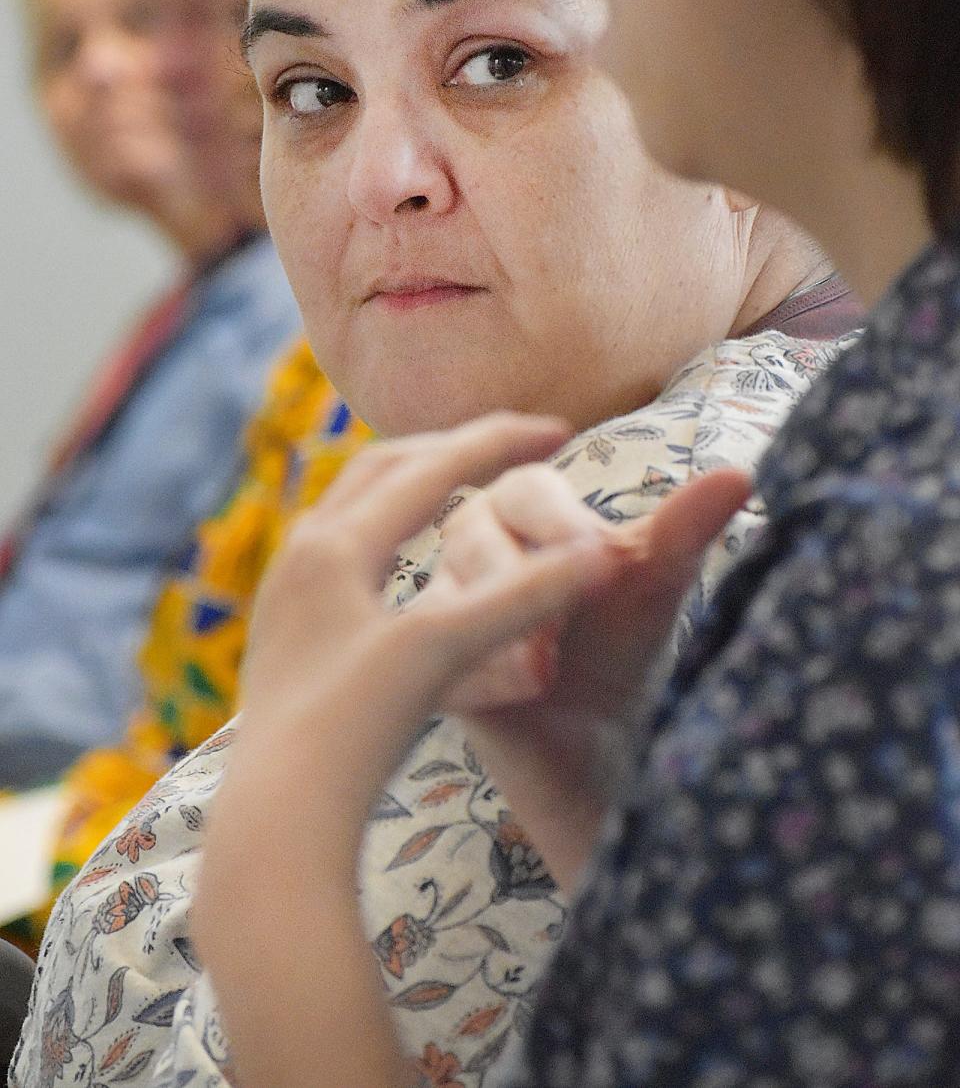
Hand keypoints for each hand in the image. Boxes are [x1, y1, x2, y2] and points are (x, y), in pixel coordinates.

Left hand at [235, 412, 631, 805]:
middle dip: (452, 448)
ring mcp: (286, 594)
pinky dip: (386, 533)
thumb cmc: (353, 734)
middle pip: (384, 469)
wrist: (272, 828)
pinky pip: (341, 552)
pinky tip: (405, 564)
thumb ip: (524, 598)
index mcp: (338, 544)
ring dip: (411, 486)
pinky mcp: (283, 635)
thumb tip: (612, 554)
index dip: (501, 441)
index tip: (561, 427)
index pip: (433, 464)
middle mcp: (302, 554)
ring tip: (461, 487)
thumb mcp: (443, 653)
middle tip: (512, 445)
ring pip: (354, 509)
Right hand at [431, 462, 750, 888]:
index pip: (524, 487)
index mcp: (523, 508)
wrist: (603, 741)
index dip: (557, 518)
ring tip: (543, 664)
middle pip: (471, 533)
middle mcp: (472, 548)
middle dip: (516, 571)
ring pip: (446, 599)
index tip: (603, 556)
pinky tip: (523, 694)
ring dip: (496, 626)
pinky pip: (436, 664)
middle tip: (563, 613)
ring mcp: (443, 611)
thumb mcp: (658, 583)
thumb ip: (685, 528)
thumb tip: (740, 475)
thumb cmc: (624, 639)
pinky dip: (482, 676)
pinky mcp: (435, 671)